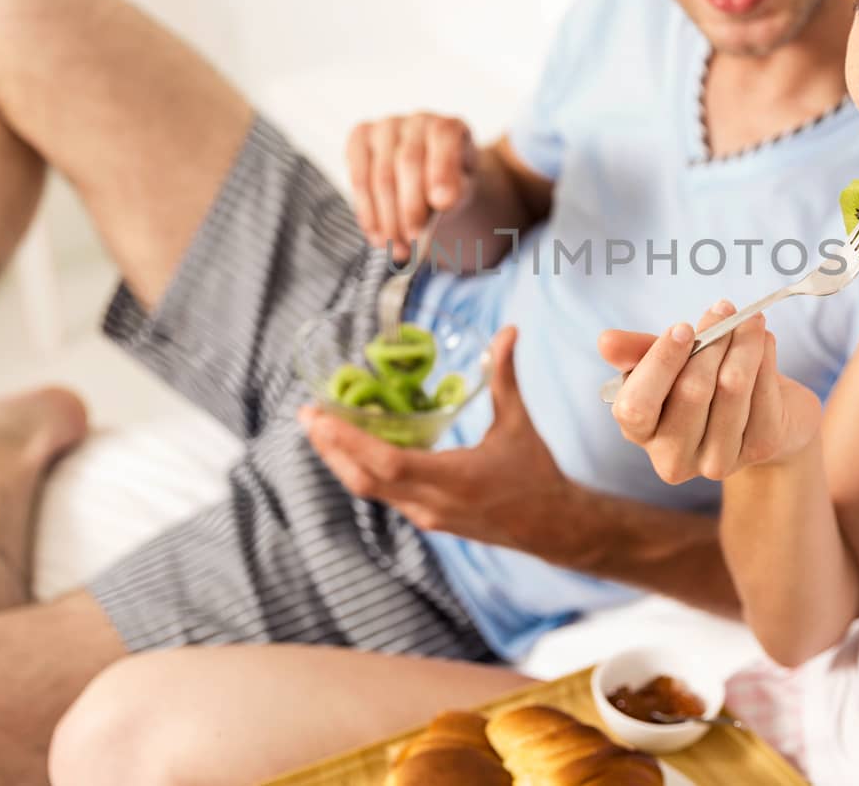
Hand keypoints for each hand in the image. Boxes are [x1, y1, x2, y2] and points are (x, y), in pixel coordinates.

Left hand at [302, 326, 585, 558]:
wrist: (551, 526)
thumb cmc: (535, 474)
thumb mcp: (518, 423)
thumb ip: (505, 377)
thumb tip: (507, 331)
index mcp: (454, 479)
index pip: (386, 464)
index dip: (348, 442)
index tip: (319, 416)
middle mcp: (432, 503)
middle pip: (364, 479)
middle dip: (330, 447)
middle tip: (307, 414)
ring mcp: (426, 515)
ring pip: (369, 490)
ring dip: (341, 459)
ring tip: (321, 429)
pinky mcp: (426, 518)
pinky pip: (383, 494)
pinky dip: (362, 469)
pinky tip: (354, 448)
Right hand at [346, 112, 476, 258]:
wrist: (428, 178)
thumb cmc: (448, 185)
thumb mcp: (462, 190)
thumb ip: (455, 193)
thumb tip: (441, 203)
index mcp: (449, 126)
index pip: (444, 136)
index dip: (442, 169)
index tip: (443, 204)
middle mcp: (416, 120)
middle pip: (408, 162)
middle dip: (411, 208)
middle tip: (415, 242)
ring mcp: (384, 126)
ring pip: (381, 176)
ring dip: (388, 220)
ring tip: (398, 249)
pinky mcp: (359, 138)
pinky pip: (358, 178)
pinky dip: (367, 213)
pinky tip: (377, 236)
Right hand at [598, 301, 822, 482]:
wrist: (766, 411)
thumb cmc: (704, 380)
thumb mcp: (668, 363)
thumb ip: (637, 352)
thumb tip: (605, 342)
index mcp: (640, 432)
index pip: (636, 406)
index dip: (660, 363)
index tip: (683, 327)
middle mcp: (673, 456)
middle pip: (691, 392)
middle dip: (710, 341)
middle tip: (724, 310)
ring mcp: (717, 459)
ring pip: (731, 388)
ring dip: (743, 343)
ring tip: (750, 318)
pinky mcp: (759, 449)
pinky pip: (763, 393)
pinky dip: (766, 357)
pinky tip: (764, 340)